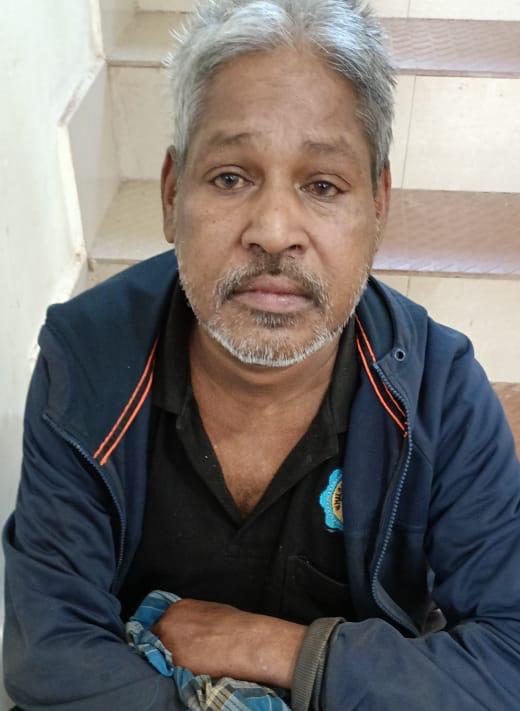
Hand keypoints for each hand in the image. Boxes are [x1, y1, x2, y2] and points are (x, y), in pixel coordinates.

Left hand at [152, 598, 306, 688]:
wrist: (242, 639)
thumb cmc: (232, 623)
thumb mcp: (208, 612)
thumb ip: (191, 619)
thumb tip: (189, 630)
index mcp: (177, 608)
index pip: (163, 623)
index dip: (170, 634)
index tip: (176, 641)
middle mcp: (168, 622)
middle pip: (158, 637)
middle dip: (167, 645)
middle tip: (182, 654)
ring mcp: (169, 642)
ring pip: (162, 654)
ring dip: (171, 657)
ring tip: (188, 662)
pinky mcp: (174, 661)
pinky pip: (170, 667)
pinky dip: (177, 669)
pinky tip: (191, 669)